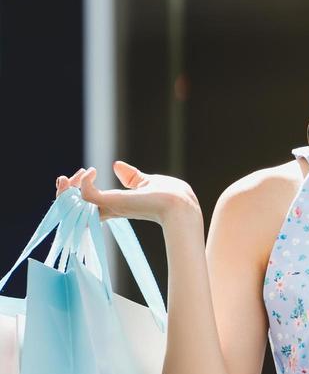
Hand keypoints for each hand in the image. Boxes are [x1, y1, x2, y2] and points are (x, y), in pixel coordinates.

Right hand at [54, 161, 199, 225]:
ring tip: (76, 174)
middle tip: (65, 178)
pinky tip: (93, 170)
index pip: (86, 204)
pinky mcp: (113, 202)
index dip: (75, 192)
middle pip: (73, 208)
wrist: (181, 204)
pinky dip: (83, 182)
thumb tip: (116, 165)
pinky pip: (86, 195)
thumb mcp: (146, 182)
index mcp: (115, 206)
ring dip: (66, 189)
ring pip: (72, 204)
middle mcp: (109, 209)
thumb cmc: (170, 196)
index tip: (79, 174)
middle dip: (63, 192)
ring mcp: (110, 207)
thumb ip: (131, 177)